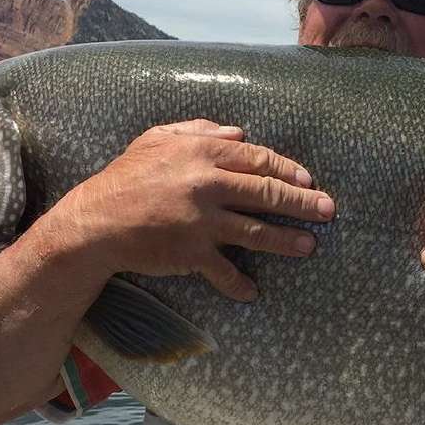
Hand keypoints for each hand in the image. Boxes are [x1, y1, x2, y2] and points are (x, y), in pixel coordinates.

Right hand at [50, 119, 334, 300]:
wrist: (96, 220)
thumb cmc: (126, 176)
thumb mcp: (158, 139)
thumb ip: (199, 131)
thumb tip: (239, 134)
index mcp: (203, 153)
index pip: (258, 158)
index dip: (288, 169)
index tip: (308, 180)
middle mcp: (208, 184)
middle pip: (267, 193)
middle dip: (303, 203)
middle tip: (328, 211)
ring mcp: (203, 221)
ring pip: (257, 231)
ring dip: (288, 241)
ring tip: (310, 247)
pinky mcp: (192, 252)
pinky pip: (224, 271)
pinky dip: (238, 284)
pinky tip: (252, 293)